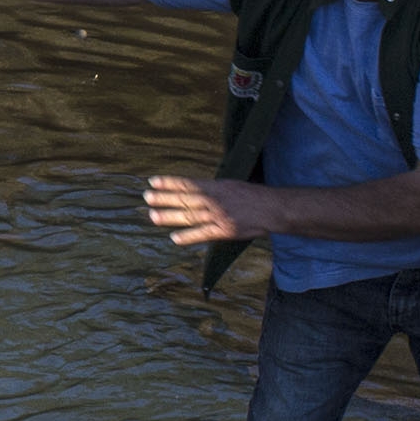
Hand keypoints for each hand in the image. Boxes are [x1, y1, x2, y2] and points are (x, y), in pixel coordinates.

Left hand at [141, 174, 262, 247]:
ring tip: (152, 216)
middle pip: (185, 199)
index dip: (169, 183)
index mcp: (216, 186)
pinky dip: (188, 236)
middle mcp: (215, 200)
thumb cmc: (252, 195)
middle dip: (164, 198)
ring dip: (170, 216)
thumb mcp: (230, 184)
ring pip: (190, 216)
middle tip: (147, 197)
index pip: (188, 183)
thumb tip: (192, 188)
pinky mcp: (225, 231)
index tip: (153, 181)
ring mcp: (219, 216)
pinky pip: (203, 234)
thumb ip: (211, 188)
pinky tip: (175, 238)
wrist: (272, 208)